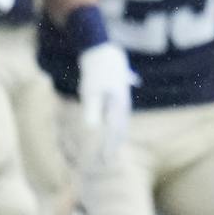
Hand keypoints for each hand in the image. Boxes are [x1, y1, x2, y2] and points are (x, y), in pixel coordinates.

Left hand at [77, 42, 136, 167]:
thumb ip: (92, 109)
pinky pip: (119, 116)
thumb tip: (91, 128)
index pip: (113, 133)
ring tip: (112, 150)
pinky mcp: (118, 96)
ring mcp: (122, 101)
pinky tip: (114, 130)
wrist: (103, 52)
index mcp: (118, 107)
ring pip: (121, 123)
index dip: (108, 148)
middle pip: (120, 130)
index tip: (104, 162)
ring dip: (116, 138)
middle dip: (113, 147)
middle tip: (107, 162)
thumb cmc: (94, 71)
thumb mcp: (90, 91)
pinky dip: (116, 127)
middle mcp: (123, 106)